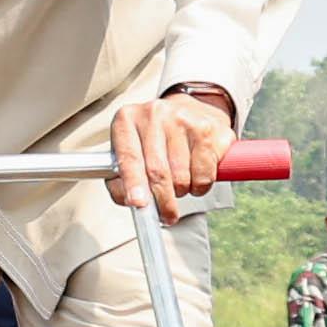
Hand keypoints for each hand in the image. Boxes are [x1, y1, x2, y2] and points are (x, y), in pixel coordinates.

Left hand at [110, 92, 232, 220]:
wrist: (191, 111)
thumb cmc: (156, 138)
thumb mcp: (131, 151)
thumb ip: (121, 180)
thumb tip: (129, 201)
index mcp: (126, 120)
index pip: (128, 158)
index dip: (133, 184)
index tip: (138, 203)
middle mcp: (152, 115)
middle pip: (156, 171)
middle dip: (162, 201)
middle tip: (166, 215)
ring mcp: (180, 119)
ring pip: (181, 176)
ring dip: (181, 191)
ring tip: (178, 183)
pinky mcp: (205, 129)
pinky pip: (203, 174)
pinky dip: (199, 186)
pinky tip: (194, 176)